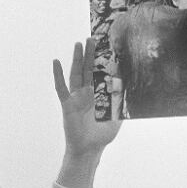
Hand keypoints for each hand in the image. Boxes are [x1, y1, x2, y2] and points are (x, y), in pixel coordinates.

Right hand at [53, 39, 120, 159]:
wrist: (89, 149)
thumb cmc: (102, 135)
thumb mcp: (116, 117)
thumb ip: (122, 104)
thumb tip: (130, 89)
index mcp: (98, 95)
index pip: (101, 74)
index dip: (103, 62)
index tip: (108, 47)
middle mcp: (87, 93)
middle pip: (88, 70)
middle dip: (90, 54)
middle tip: (92, 38)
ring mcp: (76, 97)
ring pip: (76, 74)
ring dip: (77, 59)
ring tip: (78, 44)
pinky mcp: (67, 104)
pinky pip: (61, 87)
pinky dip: (58, 75)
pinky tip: (56, 62)